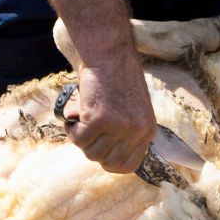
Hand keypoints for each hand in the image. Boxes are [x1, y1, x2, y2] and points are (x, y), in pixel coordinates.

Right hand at [64, 53, 156, 173]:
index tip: (101, 150)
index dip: (110, 161)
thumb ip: (124, 133)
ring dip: (81, 138)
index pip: (129, 166)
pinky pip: (79, 139)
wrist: (108, 53)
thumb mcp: (131, 109)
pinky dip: (71, 129)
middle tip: (88, 130)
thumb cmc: (116, 77)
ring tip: (81, 118)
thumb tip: (101, 153)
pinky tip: (74, 113)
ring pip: (91, 152)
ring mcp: (120, 126)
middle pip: (107, 162)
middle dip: (93, 149)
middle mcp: (137, 131)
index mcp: (147, 130)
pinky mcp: (100, 120)